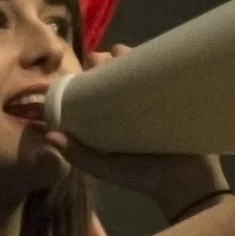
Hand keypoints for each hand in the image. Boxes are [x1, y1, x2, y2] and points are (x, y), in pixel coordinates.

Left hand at [48, 47, 228, 218]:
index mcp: (114, 122)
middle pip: (120, 78)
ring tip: (122, 51)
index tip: (85, 66)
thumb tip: (49, 135)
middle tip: (102, 56)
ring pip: (142, 74)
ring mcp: (157, 105)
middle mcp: (134, 110)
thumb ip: (79, 154)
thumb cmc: (143, 176)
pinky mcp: (178, 102)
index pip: (100, 91)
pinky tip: (154, 56)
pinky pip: (167, 80)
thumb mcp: (105, 167)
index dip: (91, 76)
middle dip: (109, 62)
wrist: (186, 184)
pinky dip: (161, 66)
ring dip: (132, 58)